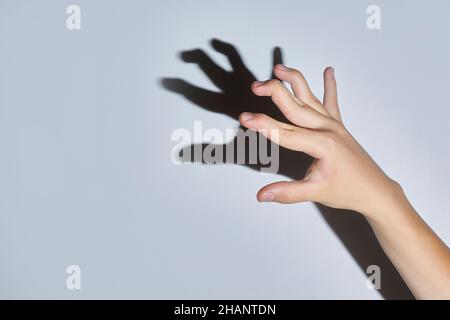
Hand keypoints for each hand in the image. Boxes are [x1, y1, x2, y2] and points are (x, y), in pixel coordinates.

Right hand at [240, 65, 400, 218]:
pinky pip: (332, 102)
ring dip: (294, 81)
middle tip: (255, 87)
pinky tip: (329, 72)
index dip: (263, 125)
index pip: (285, 132)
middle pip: (295, 105)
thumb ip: (287, 193)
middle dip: (274, 92)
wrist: (375, 190)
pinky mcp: (338, 126)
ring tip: (278, 69)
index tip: (245, 118)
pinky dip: (330, 86)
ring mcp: (333, 125)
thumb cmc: (350, 191)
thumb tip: (262, 195)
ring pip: (310, 97)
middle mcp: (327, 129)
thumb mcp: (316, 193)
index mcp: (322, 145)